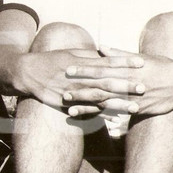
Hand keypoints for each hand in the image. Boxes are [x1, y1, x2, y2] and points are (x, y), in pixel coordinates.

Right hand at [16, 48, 145, 116]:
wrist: (29, 73)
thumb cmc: (52, 60)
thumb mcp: (71, 52)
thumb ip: (90, 55)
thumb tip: (107, 53)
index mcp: (83, 62)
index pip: (108, 61)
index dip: (125, 61)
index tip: (141, 62)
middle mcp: (81, 77)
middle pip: (107, 81)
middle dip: (126, 85)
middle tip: (143, 87)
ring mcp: (75, 91)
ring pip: (100, 98)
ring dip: (118, 104)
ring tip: (134, 108)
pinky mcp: (69, 103)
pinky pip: (88, 110)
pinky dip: (101, 115)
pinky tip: (115, 120)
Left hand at [64, 48, 172, 115]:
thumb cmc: (160, 66)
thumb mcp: (139, 57)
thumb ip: (117, 54)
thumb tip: (100, 47)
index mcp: (126, 69)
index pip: (100, 68)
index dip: (83, 70)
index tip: (67, 70)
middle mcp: (127, 83)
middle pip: (99, 87)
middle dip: (80, 90)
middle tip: (62, 92)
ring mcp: (132, 98)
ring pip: (106, 103)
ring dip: (87, 107)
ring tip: (71, 110)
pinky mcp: (138, 109)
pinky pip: (118, 114)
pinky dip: (105, 117)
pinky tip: (92, 120)